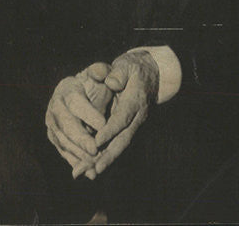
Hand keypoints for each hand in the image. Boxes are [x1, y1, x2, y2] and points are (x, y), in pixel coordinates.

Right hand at [46, 62, 112, 173]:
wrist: (82, 90)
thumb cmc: (95, 82)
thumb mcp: (99, 74)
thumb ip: (101, 71)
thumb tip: (103, 74)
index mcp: (66, 90)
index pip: (76, 104)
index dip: (89, 114)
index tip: (104, 125)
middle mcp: (54, 108)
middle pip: (66, 126)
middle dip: (81, 139)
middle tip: (96, 149)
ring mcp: (52, 124)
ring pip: (63, 142)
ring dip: (78, 153)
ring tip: (94, 162)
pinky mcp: (54, 137)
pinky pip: (63, 151)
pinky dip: (75, 161)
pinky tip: (88, 170)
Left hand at [72, 50, 158, 178]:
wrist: (150, 74)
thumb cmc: (133, 69)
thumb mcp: (127, 65)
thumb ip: (118, 73)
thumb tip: (111, 82)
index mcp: (136, 100)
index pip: (122, 117)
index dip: (110, 130)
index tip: (96, 142)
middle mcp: (137, 116)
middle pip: (123, 138)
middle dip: (108, 154)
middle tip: (94, 169)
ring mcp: (135, 125)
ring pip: (120, 145)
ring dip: (105, 160)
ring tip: (88, 174)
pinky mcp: (129, 129)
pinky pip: (118, 145)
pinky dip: (105, 157)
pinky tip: (91, 168)